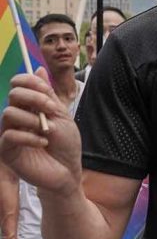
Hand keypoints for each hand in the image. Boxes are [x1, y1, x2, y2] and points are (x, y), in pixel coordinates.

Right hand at [0, 72, 82, 196]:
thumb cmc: (65, 144)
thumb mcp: (61, 115)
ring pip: (9, 113)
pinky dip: (28, 137)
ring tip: (47, 131)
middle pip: (13, 94)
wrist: (67, 171)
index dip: (31, 83)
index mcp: (29, 106)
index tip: (47, 92)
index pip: (18, 84)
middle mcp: (16, 117)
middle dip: (34, 98)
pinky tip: (42, 143)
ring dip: (32, 119)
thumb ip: (47, 94)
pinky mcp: (7, 151)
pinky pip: (9, 136)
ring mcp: (9, 133)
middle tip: (51, 110)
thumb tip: (38, 68)